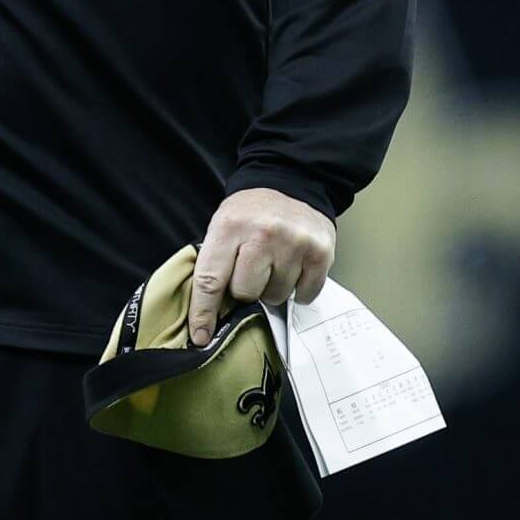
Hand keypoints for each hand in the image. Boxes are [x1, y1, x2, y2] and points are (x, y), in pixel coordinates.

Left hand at [189, 187, 334, 345]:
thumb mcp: (223, 225)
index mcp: (229, 227)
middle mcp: (262, 234)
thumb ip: (215, 263)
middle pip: (245, 293)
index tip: (200, 338)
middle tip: (251, 269)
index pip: (210, 280)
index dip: (203, 314)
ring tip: (274, 263)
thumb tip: (205, 317)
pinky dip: (298, 289)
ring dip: (272, 288)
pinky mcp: (320, 253)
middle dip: (245, 289)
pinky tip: (294, 268)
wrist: (291, 181)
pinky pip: (304, 295)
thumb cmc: (251, 212)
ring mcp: (294, 244)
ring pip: (275, 296)